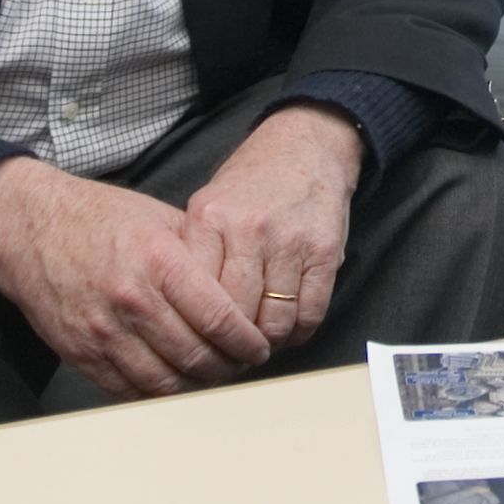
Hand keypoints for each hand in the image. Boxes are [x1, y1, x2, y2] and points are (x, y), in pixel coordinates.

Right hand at [0, 156, 269, 398]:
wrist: (29, 230)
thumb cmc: (100, 219)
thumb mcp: (160, 219)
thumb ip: (202, 254)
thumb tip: (246, 288)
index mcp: (159, 261)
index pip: (219, 319)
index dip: (248, 342)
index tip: (259, 347)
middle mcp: (132, 300)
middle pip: (197, 357)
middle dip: (230, 367)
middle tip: (242, 364)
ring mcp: (103, 332)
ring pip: (167, 382)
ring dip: (198, 386)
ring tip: (214, 374)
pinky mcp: (82, 354)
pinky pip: (130, 392)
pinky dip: (160, 394)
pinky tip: (176, 382)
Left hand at [182, 104, 364, 355]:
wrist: (304, 148)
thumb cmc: (250, 185)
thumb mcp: (207, 207)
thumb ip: (194, 256)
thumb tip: (180, 320)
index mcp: (207, 218)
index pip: (195, 297)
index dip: (198, 333)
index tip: (201, 347)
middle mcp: (247, 229)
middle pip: (235, 316)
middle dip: (233, 345)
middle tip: (232, 354)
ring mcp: (288, 240)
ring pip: (274, 322)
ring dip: (268, 341)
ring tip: (261, 341)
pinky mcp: (324, 250)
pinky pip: (311, 312)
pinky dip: (299, 331)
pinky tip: (290, 327)